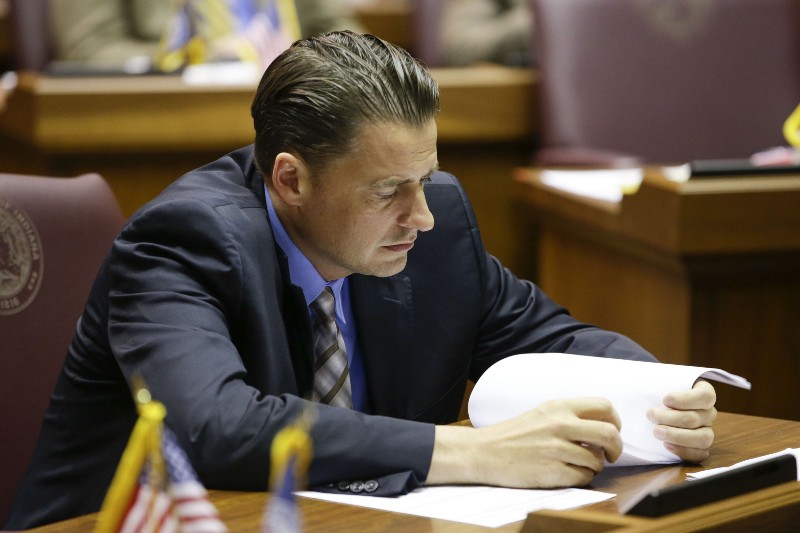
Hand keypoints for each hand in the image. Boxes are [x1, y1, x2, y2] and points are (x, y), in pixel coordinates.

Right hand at [428, 398, 621, 488]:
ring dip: (594, 466)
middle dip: (616, 447)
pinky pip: (584, 478)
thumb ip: (570, 415)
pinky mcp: (553, 472)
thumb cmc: (515, 434)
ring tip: (578, 464)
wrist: (485, 451)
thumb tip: (605, 424)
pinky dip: (581, 478)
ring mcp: (557, 449)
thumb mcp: (543, 413)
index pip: (604, 406)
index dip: (615, 421)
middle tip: (610, 454)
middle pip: (610, 434)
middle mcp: (560, 425)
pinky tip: (567, 473)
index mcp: (559, 406)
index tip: (612, 431)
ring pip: (598, 460)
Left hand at [648, 380, 716, 462]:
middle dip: (671, 418)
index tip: (665, 400)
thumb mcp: (659, 381)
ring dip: (677, 436)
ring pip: (702, 438)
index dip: (686, 399)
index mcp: (704, 393)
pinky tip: (666, 445)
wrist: (656, 408)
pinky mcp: (701, 448)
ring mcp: (707, 431)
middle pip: (696, 418)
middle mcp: (708, 413)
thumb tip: (639, 378)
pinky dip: (683, 451)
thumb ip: (656, 379)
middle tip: (651, 415)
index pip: (706, 396)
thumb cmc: (658, 391)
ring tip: (656, 432)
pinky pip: (700, 454)